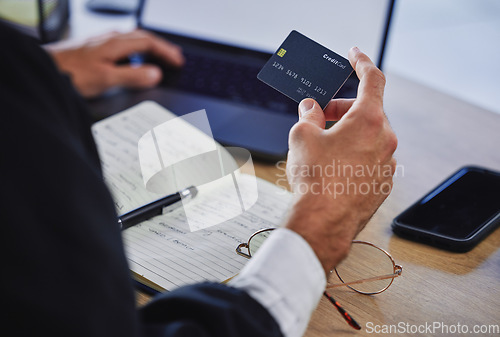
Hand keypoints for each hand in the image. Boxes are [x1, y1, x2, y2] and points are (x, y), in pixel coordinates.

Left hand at [46, 30, 184, 97]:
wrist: (46, 68)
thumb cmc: (71, 73)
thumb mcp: (107, 79)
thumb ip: (133, 76)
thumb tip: (155, 74)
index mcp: (116, 43)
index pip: (149, 42)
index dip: (166, 51)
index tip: (178, 61)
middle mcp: (110, 37)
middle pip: (143, 37)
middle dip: (161, 47)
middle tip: (175, 57)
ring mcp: (102, 41)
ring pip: (133, 39)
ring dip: (149, 47)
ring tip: (159, 57)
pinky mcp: (94, 47)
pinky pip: (123, 44)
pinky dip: (136, 51)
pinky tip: (132, 60)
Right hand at [284, 47, 396, 273]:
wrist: (322, 223)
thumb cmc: (315, 180)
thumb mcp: (302, 137)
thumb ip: (308, 115)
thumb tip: (310, 109)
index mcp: (369, 121)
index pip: (372, 79)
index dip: (361, 62)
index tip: (354, 55)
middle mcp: (384, 140)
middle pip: (367, 110)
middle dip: (342, 108)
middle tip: (320, 114)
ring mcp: (386, 164)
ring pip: (368, 137)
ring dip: (347, 133)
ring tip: (322, 145)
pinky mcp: (381, 184)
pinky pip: (369, 159)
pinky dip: (353, 155)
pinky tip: (332, 167)